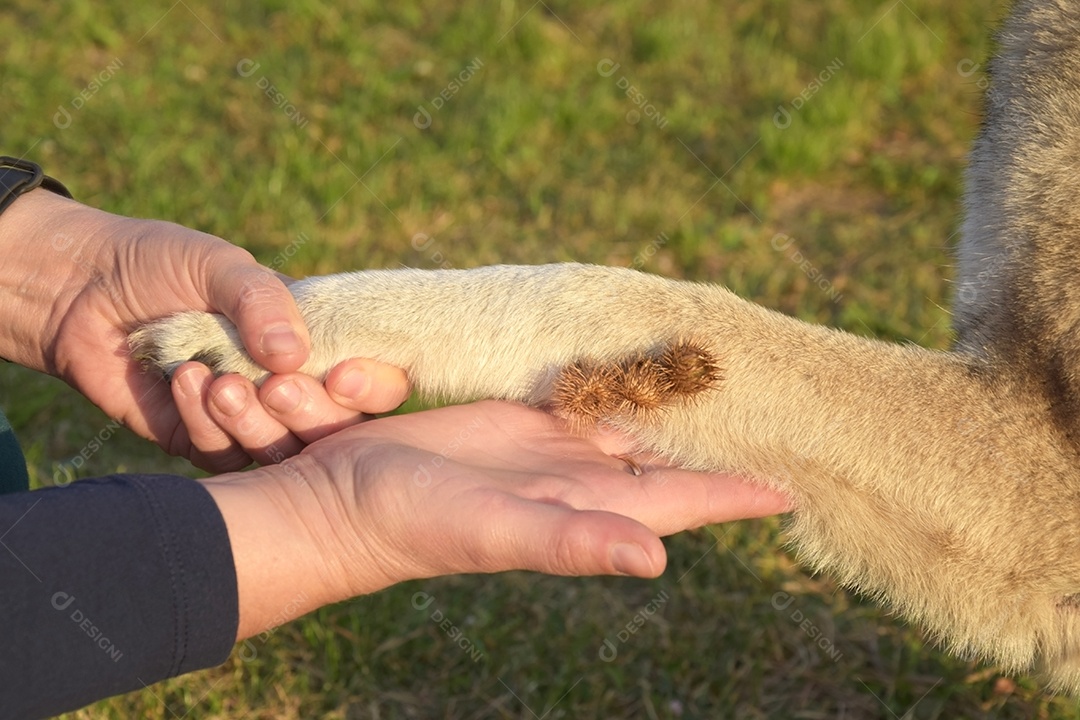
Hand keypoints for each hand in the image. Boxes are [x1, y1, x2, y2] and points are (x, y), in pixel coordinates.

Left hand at [0, 189, 409, 469]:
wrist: (73, 288)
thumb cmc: (158, 263)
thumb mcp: (218, 264)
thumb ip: (262, 301)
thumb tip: (294, 356)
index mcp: (312, 337)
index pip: (369, 375)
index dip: (372, 384)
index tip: (346, 378)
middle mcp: (287, 382)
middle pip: (334, 425)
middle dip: (313, 412)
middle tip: (276, 387)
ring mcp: (246, 416)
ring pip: (282, 449)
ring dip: (257, 422)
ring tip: (219, 382)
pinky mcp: (199, 439)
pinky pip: (223, 455)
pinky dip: (207, 424)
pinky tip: (184, 382)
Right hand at [203, 401, 791, 638]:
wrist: (348, 499)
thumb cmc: (418, 525)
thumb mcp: (499, 532)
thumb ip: (575, 543)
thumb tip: (658, 560)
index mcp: (593, 504)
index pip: (689, 497)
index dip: (741, 492)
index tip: (800, 481)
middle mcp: (584, 475)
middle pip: (673, 454)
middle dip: (721, 437)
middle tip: (779, 408)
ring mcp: (552, 443)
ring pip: (634, 417)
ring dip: (677, 404)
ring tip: (724, 378)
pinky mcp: (519, 412)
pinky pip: (584, 390)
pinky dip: (618, 377)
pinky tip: (641, 359)